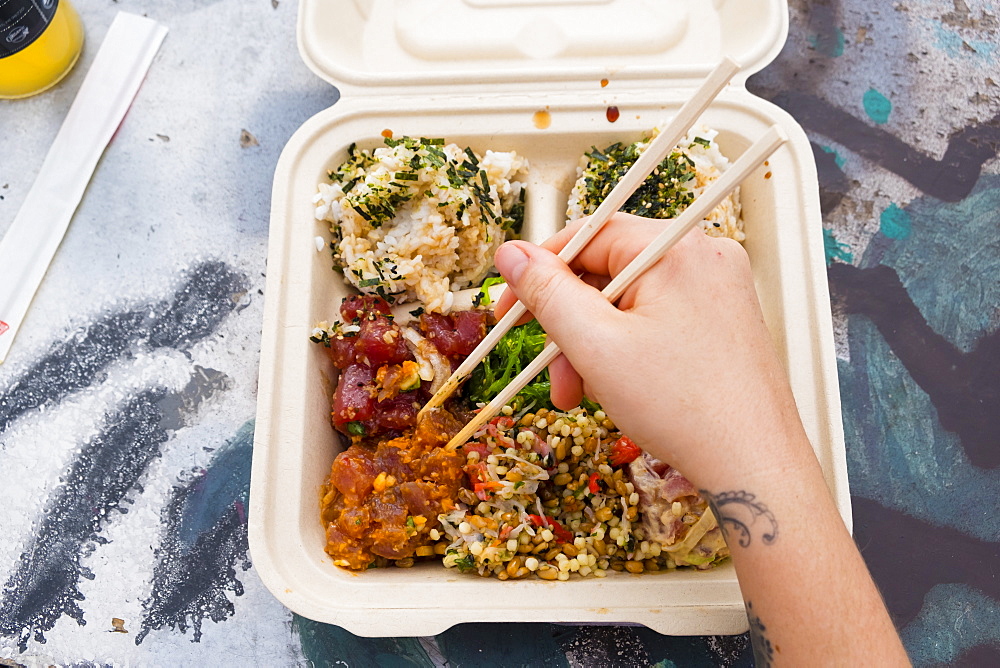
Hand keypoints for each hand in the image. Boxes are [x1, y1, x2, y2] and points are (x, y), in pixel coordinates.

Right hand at [493, 213, 803, 483]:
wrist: (755, 465)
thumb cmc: (686, 409)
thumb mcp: (595, 345)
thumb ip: (547, 293)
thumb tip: (512, 254)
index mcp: (677, 248)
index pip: (589, 235)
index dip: (540, 272)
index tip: (511, 307)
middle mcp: (704, 257)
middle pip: (608, 272)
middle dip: (570, 324)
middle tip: (549, 367)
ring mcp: (718, 290)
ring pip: (630, 302)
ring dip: (594, 344)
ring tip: (581, 392)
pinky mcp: (722, 321)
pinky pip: (657, 319)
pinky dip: (627, 349)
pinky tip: (617, 388)